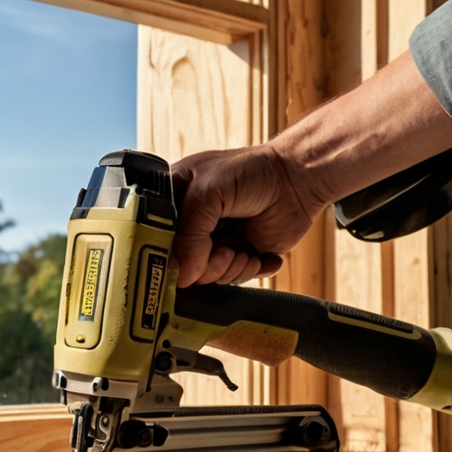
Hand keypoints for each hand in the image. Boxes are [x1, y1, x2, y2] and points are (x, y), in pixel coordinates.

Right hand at [171, 144, 321, 286]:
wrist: (296, 179)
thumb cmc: (251, 172)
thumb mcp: (208, 192)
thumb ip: (189, 234)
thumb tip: (181, 276)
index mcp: (173, 202)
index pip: (155, 239)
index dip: (167, 253)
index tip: (185, 257)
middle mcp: (191, 225)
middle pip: (181, 265)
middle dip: (205, 265)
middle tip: (225, 251)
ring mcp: (215, 242)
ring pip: (208, 277)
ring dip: (229, 269)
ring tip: (244, 249)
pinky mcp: (240, 255)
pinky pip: (235, 279)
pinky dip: (250, 271)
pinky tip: (260, 253)